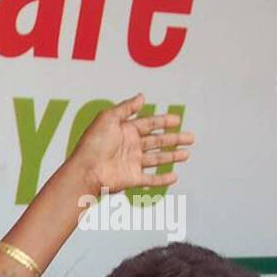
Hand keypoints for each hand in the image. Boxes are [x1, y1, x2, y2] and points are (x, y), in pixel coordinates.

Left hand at [68, 94, 193, 194]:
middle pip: (157, 142)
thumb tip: (142, 96)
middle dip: (174, 139)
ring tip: (187, 154)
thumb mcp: (108, 118)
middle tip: (191, 138)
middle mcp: (129, 147)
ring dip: (172, 157)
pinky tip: (175, 177)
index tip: (178, 120)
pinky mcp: (132, 179)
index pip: (149, 124)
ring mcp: (131, 163)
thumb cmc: (93, 144)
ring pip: (157, 160)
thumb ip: (126, 107)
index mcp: (125, 131)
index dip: (163, 122)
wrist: (86, 171)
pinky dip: (163, 180)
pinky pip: (151, 180)